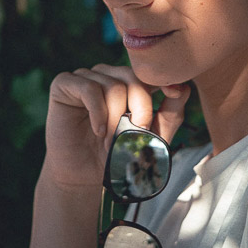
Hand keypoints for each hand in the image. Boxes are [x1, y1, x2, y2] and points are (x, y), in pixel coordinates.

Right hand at [41, 64, 190, 188]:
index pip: (148, 73)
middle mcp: (107, 75)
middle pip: (133, 78)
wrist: (82, 175)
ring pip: (112, 86)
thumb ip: (169, 114)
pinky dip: (98, 112)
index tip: (173, 93)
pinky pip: (88, 88)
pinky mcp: (64, 84)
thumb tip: (183, 89)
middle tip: (136, 133)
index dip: (163, 80)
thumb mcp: (150, 137)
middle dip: (140, 107)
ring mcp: (85, 77)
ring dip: (116, 119)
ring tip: (111, 142)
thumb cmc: (115, 154)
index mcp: (127, 82)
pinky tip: (98, 130)